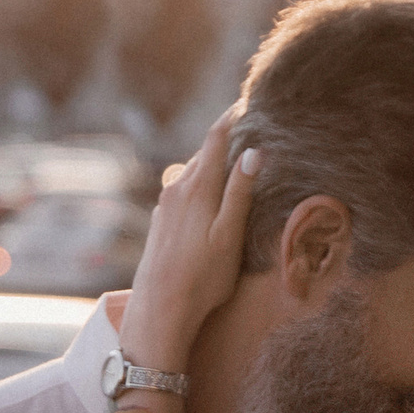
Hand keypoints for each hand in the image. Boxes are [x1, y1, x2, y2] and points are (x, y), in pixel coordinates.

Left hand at [120, 118, 261, 374]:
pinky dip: (198, 183)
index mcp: (198, 188)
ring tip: (229, 157)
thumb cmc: (203, 278)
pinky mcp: (160, 223)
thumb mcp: (230, 235)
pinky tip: (206, 195)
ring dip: (210, 162)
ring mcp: (165, 207)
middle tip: (243, 125)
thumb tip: (253, 151)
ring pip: (191, 173)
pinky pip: (182, 191)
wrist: (160, 310)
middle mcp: (177, 190)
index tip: (245, 102)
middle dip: (223, 139)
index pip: (216, 141)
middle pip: (203, 154)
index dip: (231, 119)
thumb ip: (240, 193)